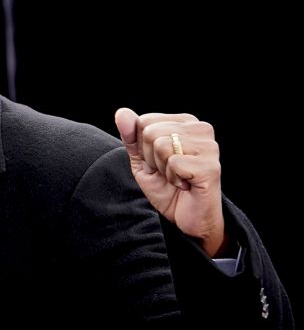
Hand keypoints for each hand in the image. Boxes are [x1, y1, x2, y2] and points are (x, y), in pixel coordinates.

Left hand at [115, 108, 226, 256]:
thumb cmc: (166, 188)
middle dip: (151, 158)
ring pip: (161, 145)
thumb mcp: (141, 160)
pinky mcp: (211, 165)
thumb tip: (122, 113)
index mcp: (184, 121)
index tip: (158, 161)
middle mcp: (200, 128)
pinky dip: (173, 178)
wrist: (186, 219)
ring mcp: (209, 146)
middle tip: (167, 172)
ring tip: (177, 177)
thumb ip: (131, 136)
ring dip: (163, 169)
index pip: (143, 121)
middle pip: (151, 132)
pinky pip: (174, 163)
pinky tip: (185, 185)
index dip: (142, 146)